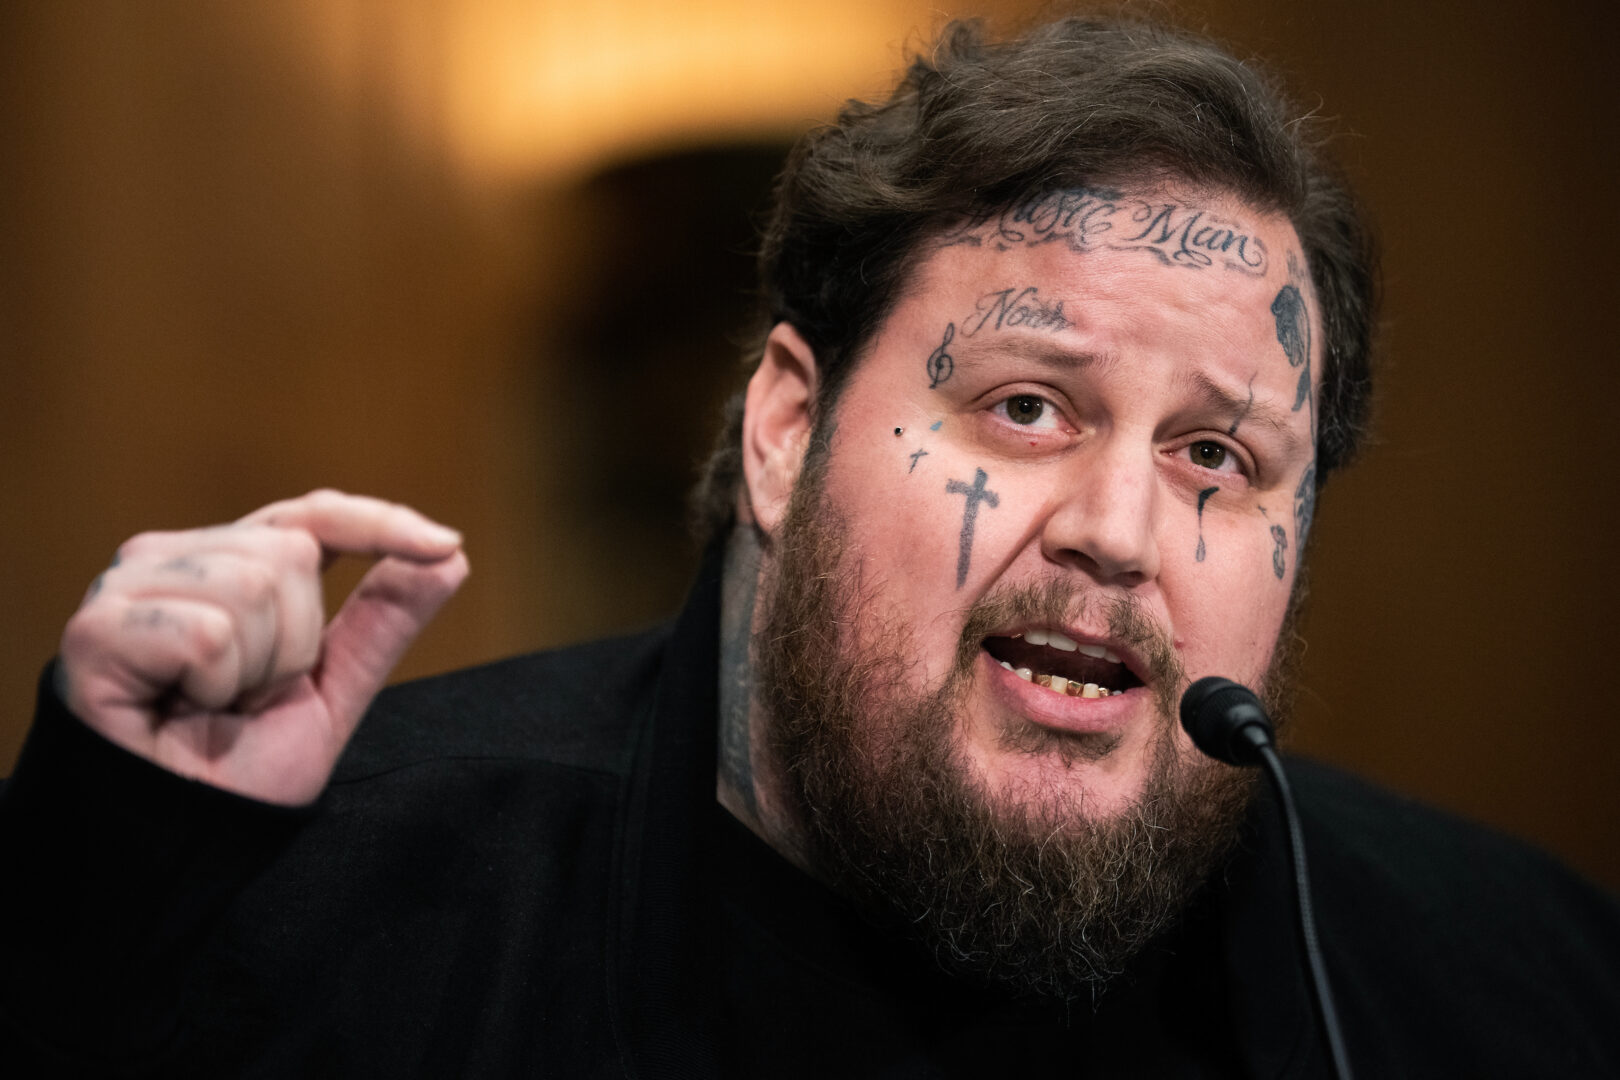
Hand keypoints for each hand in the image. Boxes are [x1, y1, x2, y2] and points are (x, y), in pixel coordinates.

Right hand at [57, 490, 469, 804]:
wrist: (177, 840)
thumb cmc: (239, 770)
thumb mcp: (333, 690)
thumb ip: (383, 619)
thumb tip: (451, 553)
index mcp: (223, 563)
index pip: (311, 518)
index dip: (378, 524)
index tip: (444, 544)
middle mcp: (169, 558)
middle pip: (291, 555)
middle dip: (296, 644)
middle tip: (245, 701)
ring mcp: (124, 588)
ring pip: (254, 587)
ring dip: (254, 671)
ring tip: (209, 708)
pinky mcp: (97, 629)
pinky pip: (209, 634)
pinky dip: (211, 687)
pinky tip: (173, 712)